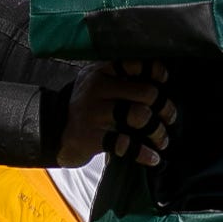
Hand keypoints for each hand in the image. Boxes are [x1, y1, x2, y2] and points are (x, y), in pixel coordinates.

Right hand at [58, 61, 174, 167]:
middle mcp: (97, 87)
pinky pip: (124, 143)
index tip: (163, 82)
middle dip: (165, 107)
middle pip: (146, 92)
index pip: (137, 63)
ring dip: (157, 131)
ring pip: (139, 115)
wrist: (53, 129)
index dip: (156, 72)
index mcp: (102, 70)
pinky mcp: (90, 136)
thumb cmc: (87, 106)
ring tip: (162, 141)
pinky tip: (153, 158)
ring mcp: (93, 112)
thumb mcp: (97, 83)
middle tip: (169, 118)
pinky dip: (143, 153)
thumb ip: (122, 78)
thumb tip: (161, 84)